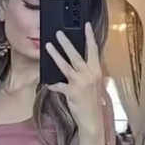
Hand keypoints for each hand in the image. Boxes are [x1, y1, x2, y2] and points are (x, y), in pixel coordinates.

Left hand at [45, 22, 104, 138]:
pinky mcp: (72, 92)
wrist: (92, 119)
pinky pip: (58, 86)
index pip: (93, 50)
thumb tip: (79, 62)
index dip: (90, 36)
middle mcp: (89, 74)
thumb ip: (89, 72)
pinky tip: (48, 83)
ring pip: (65, 66)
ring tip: (48, 46)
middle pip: (76, 55)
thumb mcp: (95, 84)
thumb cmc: (93, 102)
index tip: (86, 25)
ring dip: (55, 55)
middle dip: (66, 43)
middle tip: (58, 33)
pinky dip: (53, 84)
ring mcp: (80, 83)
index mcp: (97, 70)